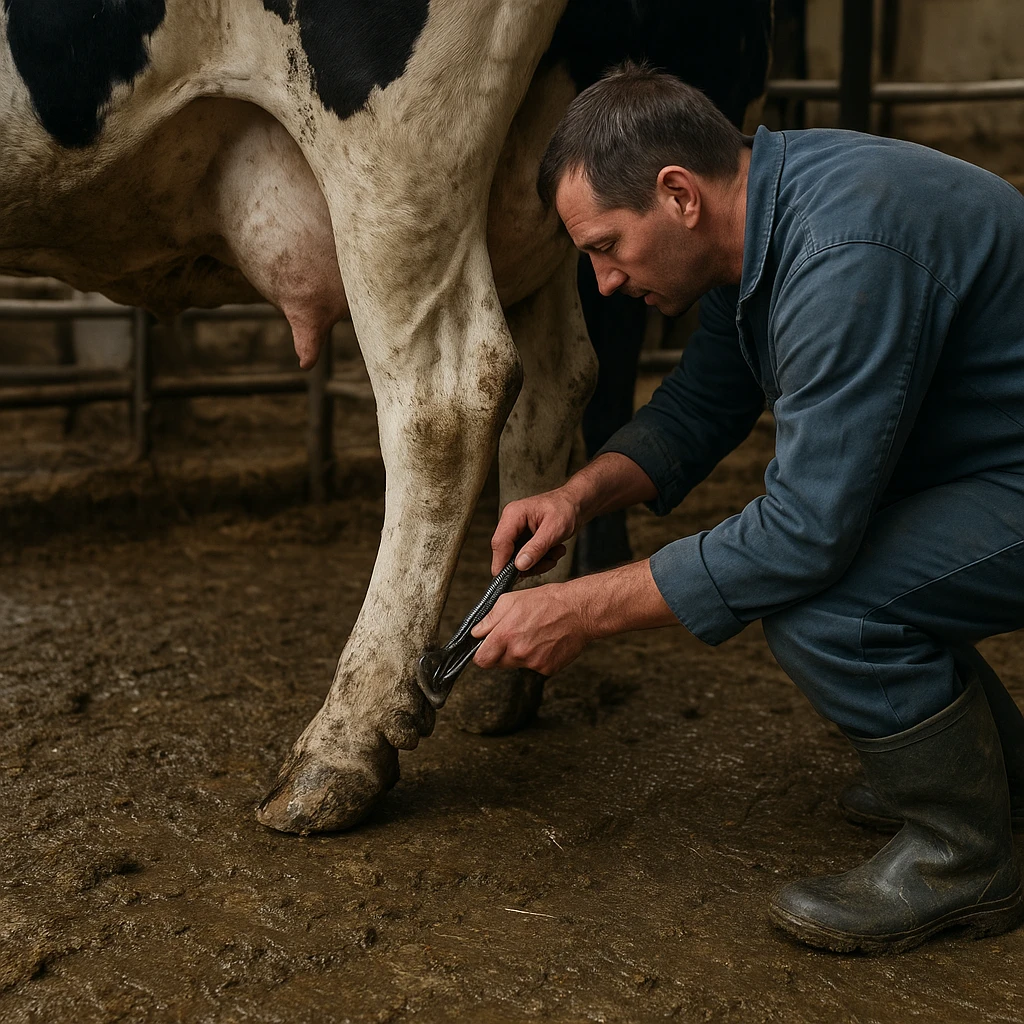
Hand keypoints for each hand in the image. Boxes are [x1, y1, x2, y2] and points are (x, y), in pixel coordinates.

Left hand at [471, 583, 592, 675]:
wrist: (578, 610)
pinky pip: (535, 667)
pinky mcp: (548, 668)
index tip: (487, 647)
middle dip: (501, 652)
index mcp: (505, 635)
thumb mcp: (511, 600)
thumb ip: (489, 618)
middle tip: (515, 635)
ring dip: (520, 654)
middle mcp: (518, 652)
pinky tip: (545, 642)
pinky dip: (537, 657)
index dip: (482, 653)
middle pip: (498, 664)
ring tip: (533, 635)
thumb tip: (476, 632)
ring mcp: (533, 663)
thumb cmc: (546, 601)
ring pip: (516, 665)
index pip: (481, 660)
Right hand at [491, 488, 580, 575]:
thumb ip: (536, 548)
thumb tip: (519, 566)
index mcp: (513, 514)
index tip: (506, 580)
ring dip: (538, 562)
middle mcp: (511, 523)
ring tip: (555, 553)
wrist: (576, 505)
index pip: (500, 543)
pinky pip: (526, 558)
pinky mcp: (524, 540)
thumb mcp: (554, 530)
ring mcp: (517, 532)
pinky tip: (554, 551)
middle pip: (507, 553)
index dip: (501, 563)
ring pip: (518, 559)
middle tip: (547, 562)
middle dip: (528, 563)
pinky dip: (541, 560)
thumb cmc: (566, 509)